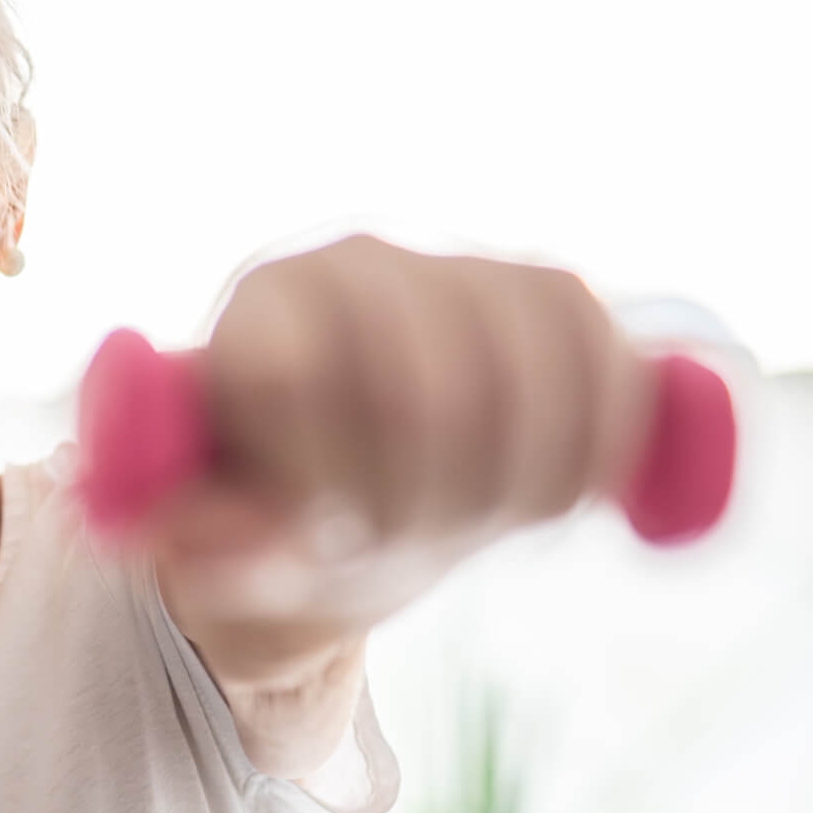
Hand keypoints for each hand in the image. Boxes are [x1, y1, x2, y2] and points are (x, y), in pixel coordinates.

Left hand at [154, 235, 650, 678]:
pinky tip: (543, 497)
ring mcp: (463, 264)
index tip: (320, 532)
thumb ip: (211, 543)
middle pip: (429, 388)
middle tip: (395, 538)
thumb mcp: (227, 543)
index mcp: (260, 308)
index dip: (323, 479)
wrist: (357, 477)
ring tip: (462, 523)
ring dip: (507, 483)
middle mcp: (356, 259)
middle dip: (421, 497)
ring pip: (530, 372)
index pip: (296, 376)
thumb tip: (206, 552)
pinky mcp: (557, 294)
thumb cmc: (277, 510)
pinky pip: (606, 359)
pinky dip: (592, 447)